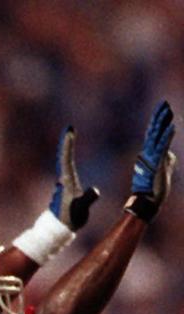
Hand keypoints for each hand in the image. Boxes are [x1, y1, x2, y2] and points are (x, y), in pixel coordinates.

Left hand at [50, 126, 99, 230]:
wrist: (59, 230)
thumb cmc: (69, 219)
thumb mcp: (80, 209)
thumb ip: (87, 199)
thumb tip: (95, 191)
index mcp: (67, 181)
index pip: (67, 159)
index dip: (68, 145)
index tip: (69, 131)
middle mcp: (63, 180)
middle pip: (64, 158)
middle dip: (67, 143)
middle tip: (69, 129)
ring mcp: (63, 184)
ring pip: (64, 164)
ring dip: (66, 149)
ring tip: (68, 135)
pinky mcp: (65, 189)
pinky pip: (67, 170)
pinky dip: (68, 160)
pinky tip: (68, 156)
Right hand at [126, 100, 176, 220]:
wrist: (148, 202)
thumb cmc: (155, 188)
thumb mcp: (163, 170)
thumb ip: (167, 160)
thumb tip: (170, 153)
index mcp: (148, 155)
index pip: (152, 134)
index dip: (157, 121)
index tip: (162, 109)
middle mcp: (147, 154)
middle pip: (153, 132)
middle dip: (159, 117)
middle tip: (164, 104)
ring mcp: (151, 158)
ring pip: (156, 137)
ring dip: (163, 123)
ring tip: (168, 110)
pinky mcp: (157, 164)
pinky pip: (162, 148)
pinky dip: (166, 137)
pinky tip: (172, 127)